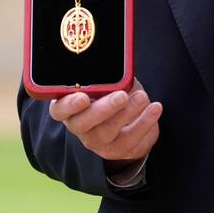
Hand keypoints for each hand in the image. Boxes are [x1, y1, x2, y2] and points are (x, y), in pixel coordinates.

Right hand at [48, 77, 162, 165]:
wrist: (131, 119)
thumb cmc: (113, 92)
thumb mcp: (107, 82)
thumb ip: (105, 76)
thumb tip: (116, 62)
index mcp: (70, 107)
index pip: (59, 110)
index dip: (68, 105)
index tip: (83, 97)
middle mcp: (79, 126)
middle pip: (83, 124)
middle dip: (103, 109)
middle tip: (121, 96)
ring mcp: (97, 141)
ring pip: (107, 133)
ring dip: (127, 114)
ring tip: (142, 97)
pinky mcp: (118, 150)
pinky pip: (130, 140)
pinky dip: (145, 122)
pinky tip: (154, 108)